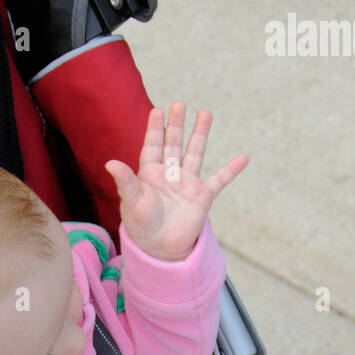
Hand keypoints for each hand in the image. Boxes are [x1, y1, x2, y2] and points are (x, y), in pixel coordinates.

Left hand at [104, 103, 248, 261]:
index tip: (157, 110)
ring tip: (205, 113)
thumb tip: (110, 163)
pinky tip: (244, 157)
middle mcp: (169, 174)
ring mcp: (187, 184)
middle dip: (176, 124)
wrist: (159, 249)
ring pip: (195, 153)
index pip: (153, 146)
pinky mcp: (202, 197)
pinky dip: (231, 170)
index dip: (155, 129)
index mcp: (150, 174)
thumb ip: (125, 181)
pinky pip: (219, 180)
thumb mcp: (131, 202)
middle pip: (173, 144)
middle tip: (179, 104)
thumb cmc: (141, 226)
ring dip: (200, 134)